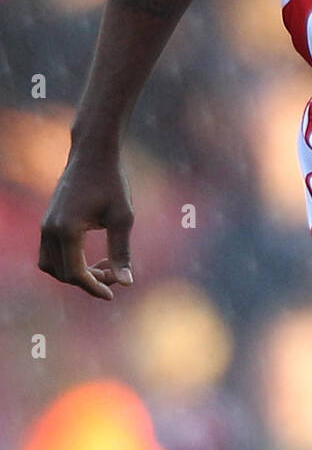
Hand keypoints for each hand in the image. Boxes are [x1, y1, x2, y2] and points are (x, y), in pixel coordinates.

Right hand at [39, 150, 133, 300]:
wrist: (93, 153)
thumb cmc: (112, 182)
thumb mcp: (123, 217)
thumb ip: (122, 251)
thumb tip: (126, 283)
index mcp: (66, 230)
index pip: (75, 273)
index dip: (93, 287)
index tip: (112, 295)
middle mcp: (50, 230)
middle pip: (63, 274)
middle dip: (89, 281)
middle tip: (116, 273)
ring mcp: (46, 226)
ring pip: (52, 266)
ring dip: (76, 273)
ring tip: (105, 266)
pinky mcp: (48, 222)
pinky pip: (51, 254)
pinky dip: (68, 262)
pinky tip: (93, 257)